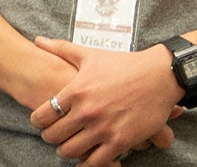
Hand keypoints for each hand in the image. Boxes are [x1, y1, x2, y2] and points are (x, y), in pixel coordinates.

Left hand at [28, 37, 182, 164]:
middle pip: (53, 136)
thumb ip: (60, 49)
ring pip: (71, 151)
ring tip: (68, 147)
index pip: (42, 116)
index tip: (41, 122)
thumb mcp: (89, 55)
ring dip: (66, 151)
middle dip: (50, 138)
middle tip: (54, 136)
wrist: (159, 75)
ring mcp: (103, 128)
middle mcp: (86, 112)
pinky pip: (96, 162)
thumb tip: (38, 40)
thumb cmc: (123, 64)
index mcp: (75, 91)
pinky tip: (86, 159)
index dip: (38, 121)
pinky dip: (88, 163)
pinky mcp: (121, 141)